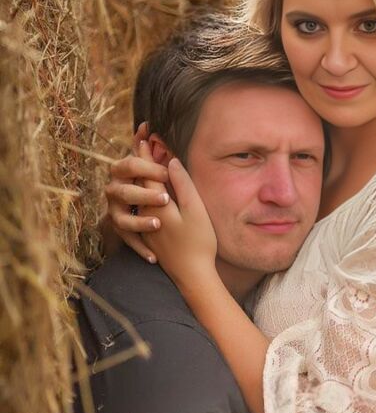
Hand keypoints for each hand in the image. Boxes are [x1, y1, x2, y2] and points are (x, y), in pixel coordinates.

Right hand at [105, 123, 169, 261]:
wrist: (145, 217)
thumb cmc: (148, 187)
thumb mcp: (148, 169)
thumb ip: (146, 149)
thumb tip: (146, 123)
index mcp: (123, 174)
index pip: (129, 165)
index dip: (147, 166)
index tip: (167, 170)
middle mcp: (115, 192)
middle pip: (123, 191)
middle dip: (144, 193)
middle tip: (165, 198)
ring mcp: (115, 213)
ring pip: (123, 218)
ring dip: (140, 222)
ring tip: (158, 224)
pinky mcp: (121, 232)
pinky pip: (129, 242)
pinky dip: (140, 248)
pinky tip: (153, 257)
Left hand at [142, 156, 217, 293]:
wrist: (191, 276)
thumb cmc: (198, 243)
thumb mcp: (196, 210)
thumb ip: (183, 185)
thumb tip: (171, 162)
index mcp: (157, 204)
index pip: (148, 172)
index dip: (146, 153)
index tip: (143, 136)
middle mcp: (146, 213)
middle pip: (140, 182)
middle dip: (140, 161)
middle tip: (138, 143)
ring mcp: (146, 226)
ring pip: (139, 196)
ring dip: (140, 179)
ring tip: (142, 165)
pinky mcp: (149, 237)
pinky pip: (142, 209)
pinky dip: (143, 196)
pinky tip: (148, 194)